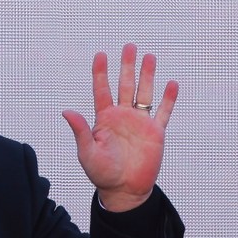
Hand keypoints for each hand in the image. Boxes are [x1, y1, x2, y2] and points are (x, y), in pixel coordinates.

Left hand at [62, 43, 178, 211]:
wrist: (124, 190)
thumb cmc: (101, 173)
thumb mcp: (87, 152)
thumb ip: (80, 131)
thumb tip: (66, 111)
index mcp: (104, 119)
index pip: (102, 90)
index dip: (100, 73)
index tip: (101, 54)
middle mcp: (122, 117)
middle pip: (125, 86)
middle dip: (127, 66)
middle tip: (129, 47)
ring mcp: (140, 123)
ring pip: (144, 94)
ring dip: (147, 76)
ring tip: (149, 56)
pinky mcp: (155, 133)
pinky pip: (163, 112)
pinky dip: (168, 99)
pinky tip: (171, 84)